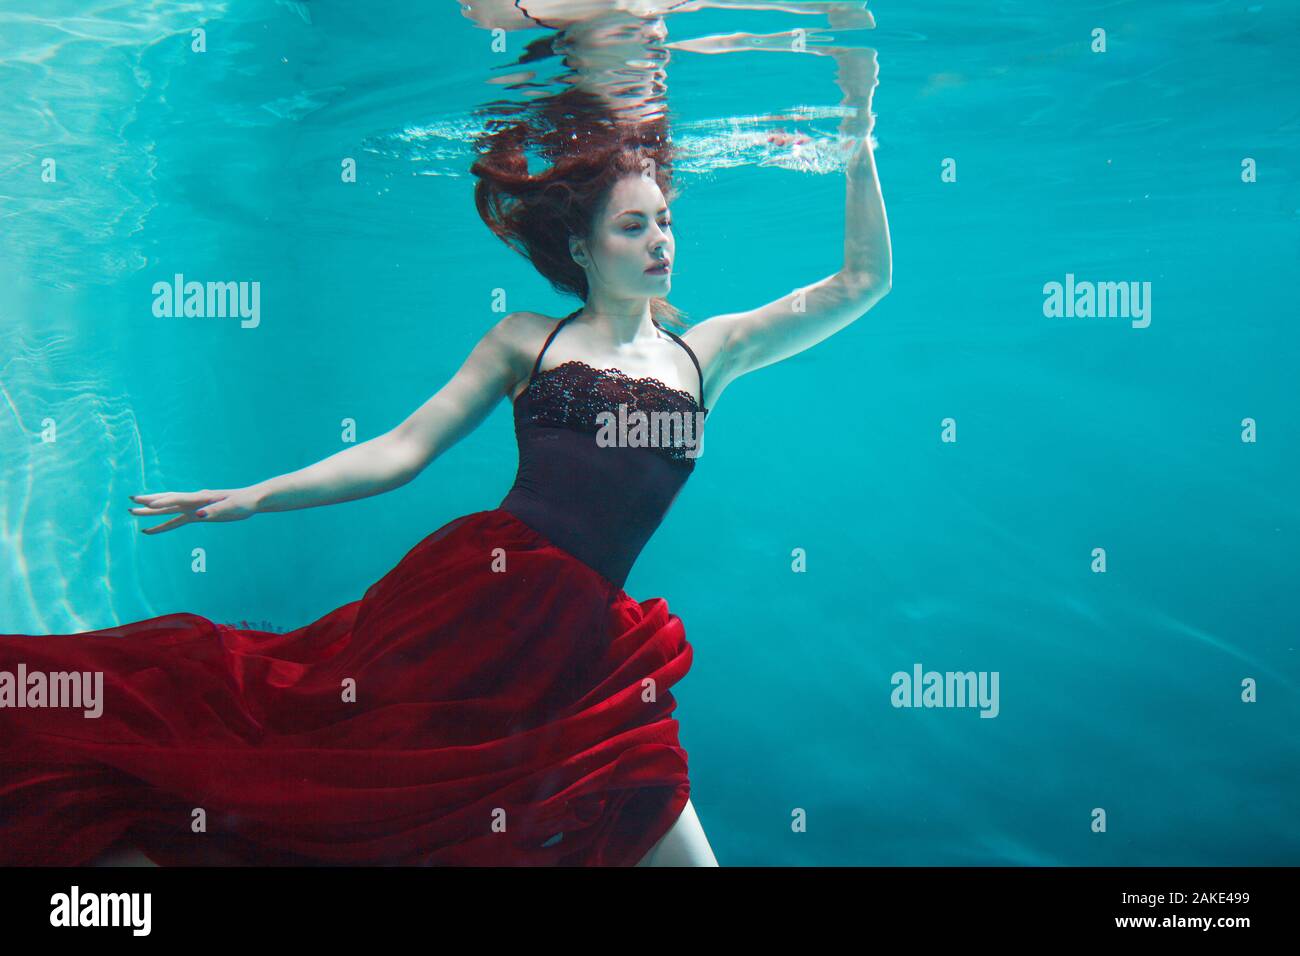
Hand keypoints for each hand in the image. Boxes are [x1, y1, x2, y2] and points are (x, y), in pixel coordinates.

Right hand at [128, 487, 259, 534]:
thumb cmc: (244, 503)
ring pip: (168, 508)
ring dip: (151, 510)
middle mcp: (195, 500)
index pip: (179, 499)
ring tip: (134, 510)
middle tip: (131, 502)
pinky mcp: (198, 514)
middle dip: (149, 502)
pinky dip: (164, 523)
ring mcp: (195, 506)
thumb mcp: (232, 508)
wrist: (252, 500)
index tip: (147, 504)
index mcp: (202, 497)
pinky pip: (176, 519)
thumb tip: (198, 516)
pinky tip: (153, 529)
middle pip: (168, 501)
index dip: (163, 502)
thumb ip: (215, 511)